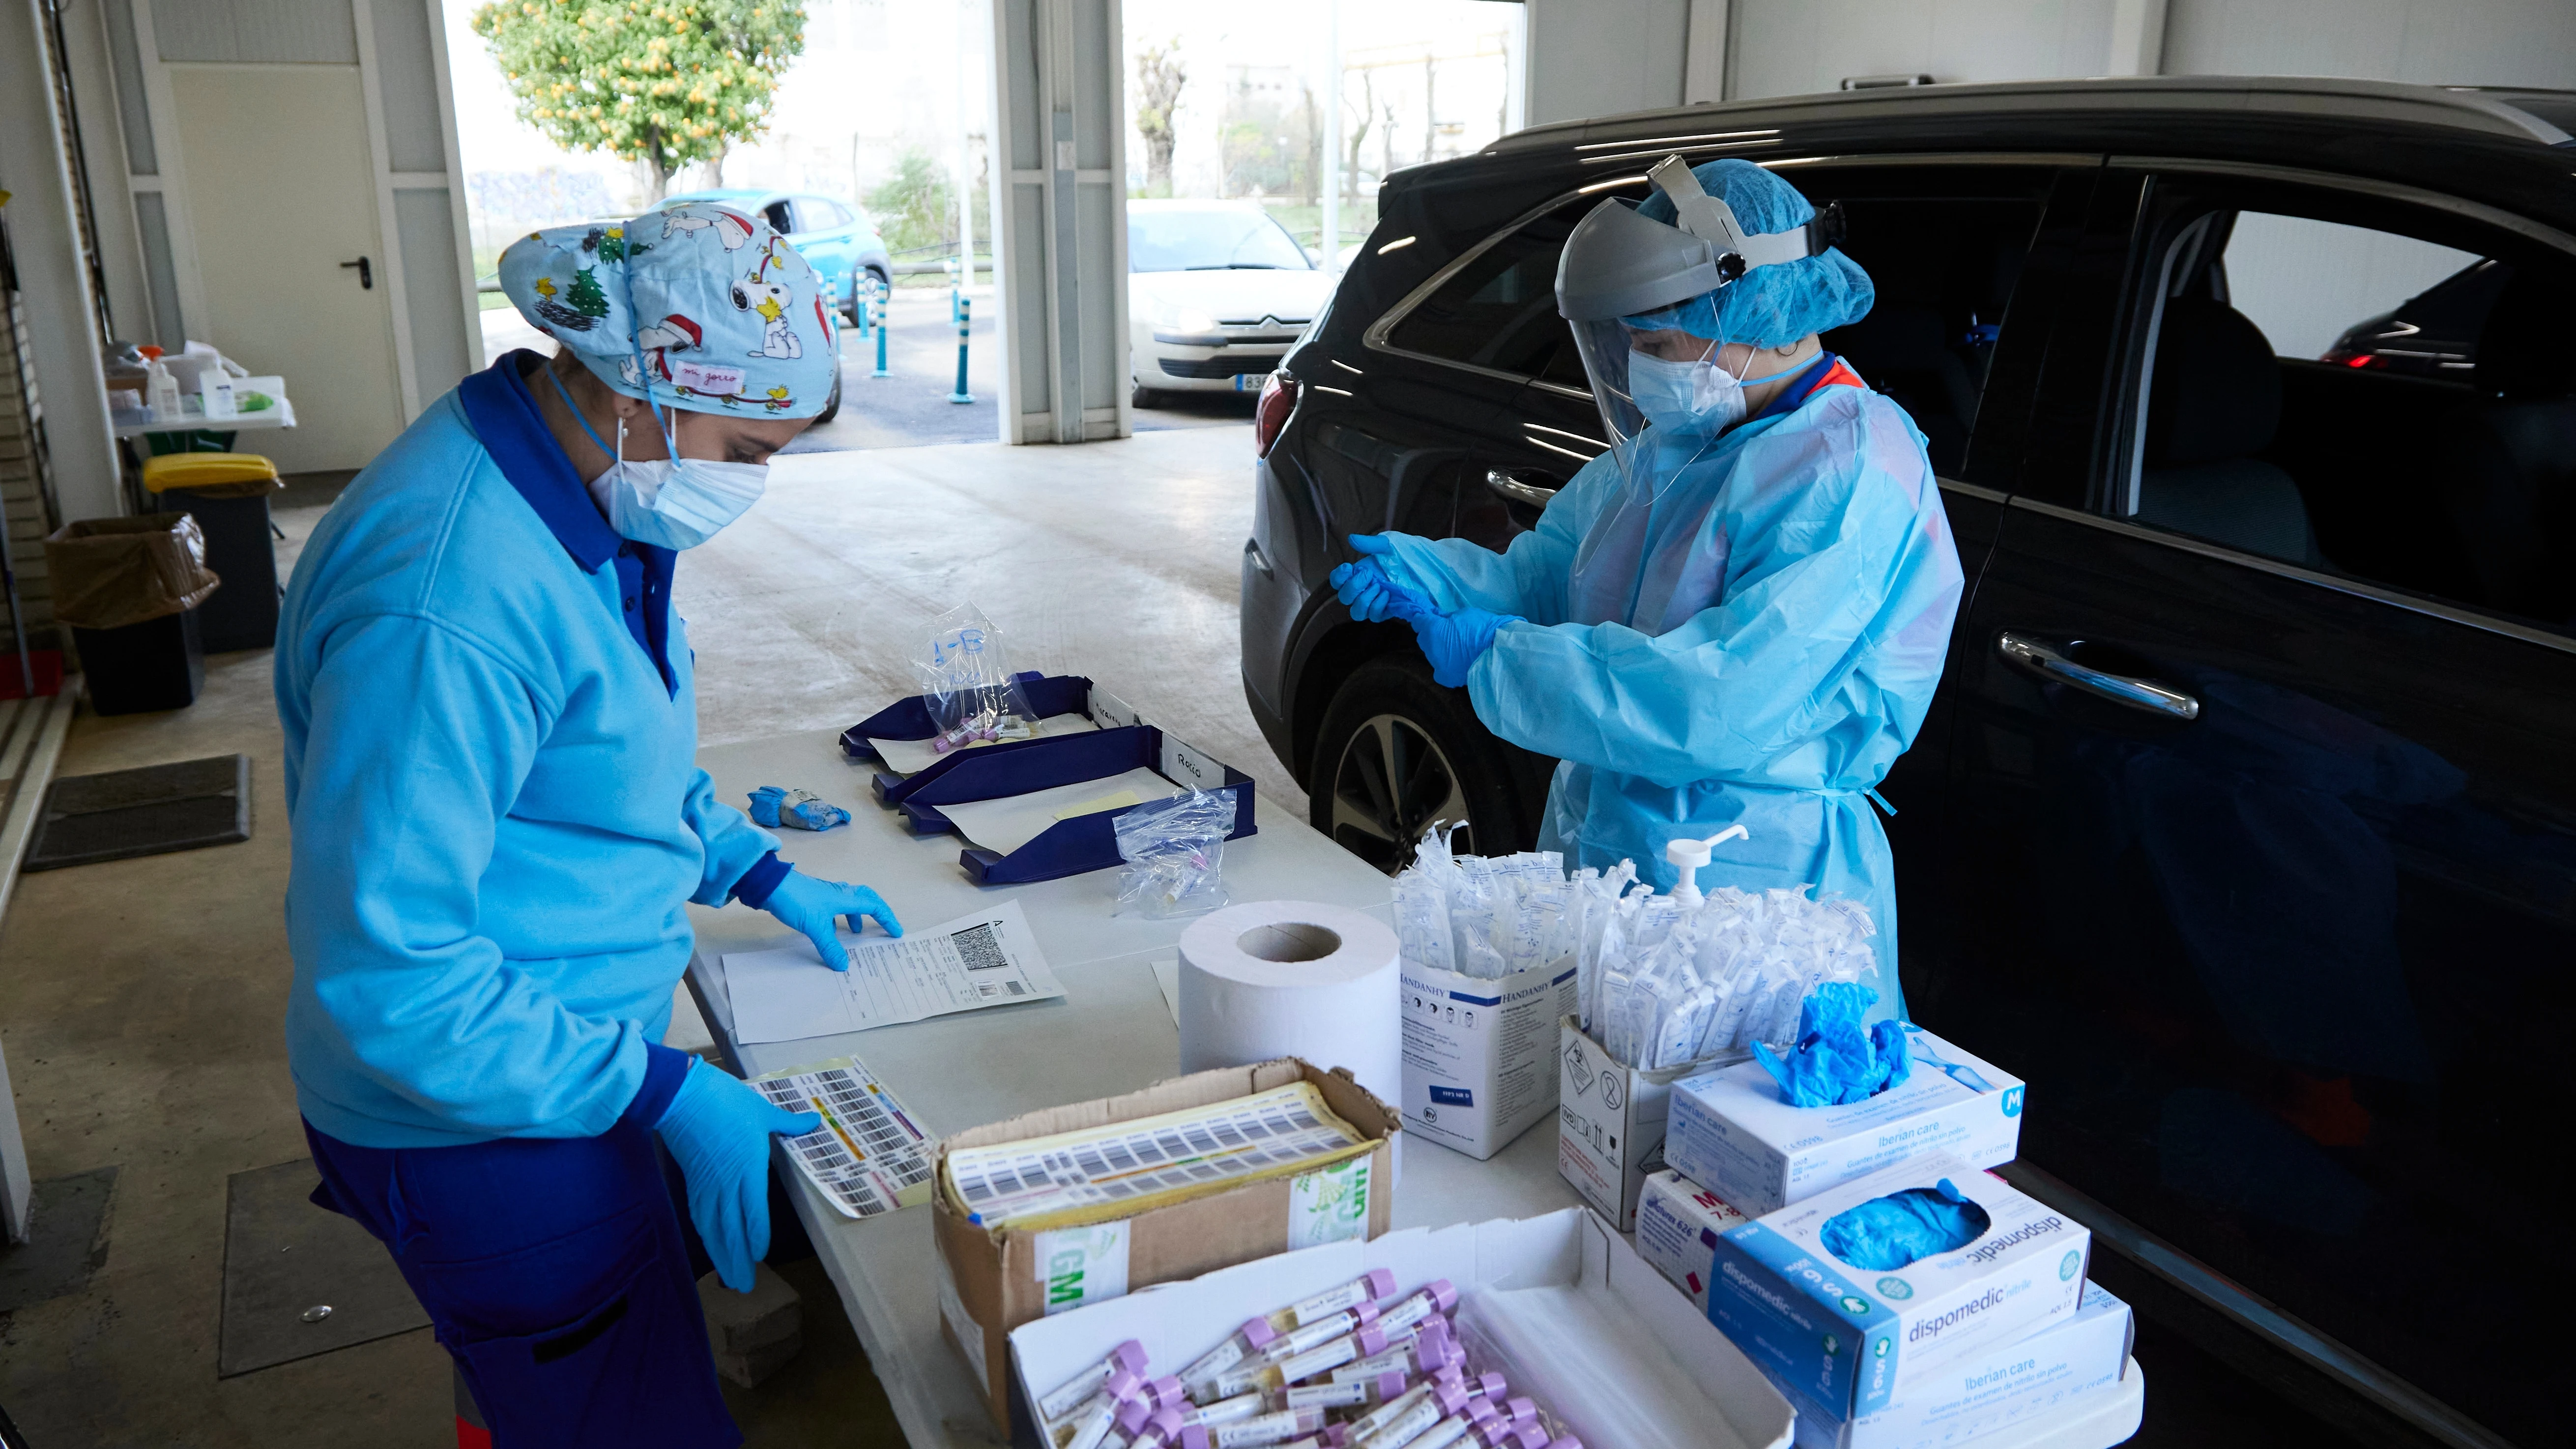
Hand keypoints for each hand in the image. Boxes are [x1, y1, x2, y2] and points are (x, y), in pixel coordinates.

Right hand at [654, 1061, 819, 1291]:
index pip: (754, 1212)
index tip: (759, 1256)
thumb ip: (788, 1123)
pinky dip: (707, 1235)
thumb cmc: (726, 1102)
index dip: (755, 1236)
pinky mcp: (692, 1182)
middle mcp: (727, 1184)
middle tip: (745, 1286)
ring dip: (721, 1255)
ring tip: (729, 1279)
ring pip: (714, 1229)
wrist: (682, 1097)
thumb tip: (814, 1121)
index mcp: (749, 1169)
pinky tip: (711, 1245)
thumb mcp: (763, 1110)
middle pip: (732, 1230)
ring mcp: (707, 1186)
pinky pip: (700, 1216)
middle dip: (738, 1260)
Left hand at [761, 869, 901, 970]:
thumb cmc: (797, 901)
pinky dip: (837, 919)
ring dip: (855, 916)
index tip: (896, 932)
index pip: (874, 906)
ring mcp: (825, 894)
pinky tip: (830, 930)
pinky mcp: (813, 897)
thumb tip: (843, 965)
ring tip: (855, 932)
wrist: (770, 885)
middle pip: (865, 898)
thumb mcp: (815, 927)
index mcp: (845, 898)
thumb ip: (830, 947)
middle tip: (883, 925)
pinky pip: (833, 908)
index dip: (887, 919)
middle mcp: (839, 893)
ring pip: (848, 903)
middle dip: (876, 912)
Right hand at [1329, 535, 1432, 622]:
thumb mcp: (1389, 544)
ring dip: (1364, 600)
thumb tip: (1351, 539)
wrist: (1430, 565)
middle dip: (1353, 587)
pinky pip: (1374, 616)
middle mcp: (1365, 588)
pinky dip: (1377, 607)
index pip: (1338, 580)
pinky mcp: (1389, 609)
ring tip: (1379, 587)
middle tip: (1369, 576)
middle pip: (1344, 597)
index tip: (1348, 567)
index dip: (1338, 577)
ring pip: (1357, 611)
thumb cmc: (1410, 552)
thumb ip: (1370, 544)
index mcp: (1361, 572)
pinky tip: (1387, 595)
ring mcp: (1376, 600)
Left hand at [1408, 607, 1517, 687]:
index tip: (1434, 619)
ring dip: (1440, 651)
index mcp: (1432, 629)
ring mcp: (1436, 665)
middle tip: (1449, 634)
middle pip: (1424, 640)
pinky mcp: (1446, 678)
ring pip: (1432, 655)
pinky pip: (1440, 670)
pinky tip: (1458, 663)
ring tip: (1458, 650)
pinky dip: (1445, 666)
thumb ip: (1447, 617)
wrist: (1498, 651)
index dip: (1426, 619)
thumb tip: (1439, 619)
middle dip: (1432, 636)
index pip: (1418, 622)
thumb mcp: (1464, 614)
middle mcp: (1429, 648)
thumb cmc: (1482, 627)